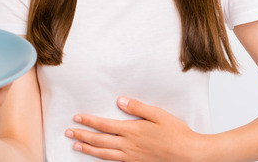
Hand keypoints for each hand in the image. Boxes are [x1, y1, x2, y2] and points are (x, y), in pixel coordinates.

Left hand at [66, 96, 209, 161]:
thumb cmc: (177, 134)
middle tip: (68, 132)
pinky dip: (103, 160)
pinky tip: (97, 158)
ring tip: (76, 146)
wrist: (190, 155)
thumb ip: (137, 107)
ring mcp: (132, 157)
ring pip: (104, 154)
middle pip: (99, 140)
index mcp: (132, 131)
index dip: (88, 122)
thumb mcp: (158, 115)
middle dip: (82, 136)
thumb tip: (120, 101)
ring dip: (88, 149)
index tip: (76, 118)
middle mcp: (128, 145)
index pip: (104, 125)